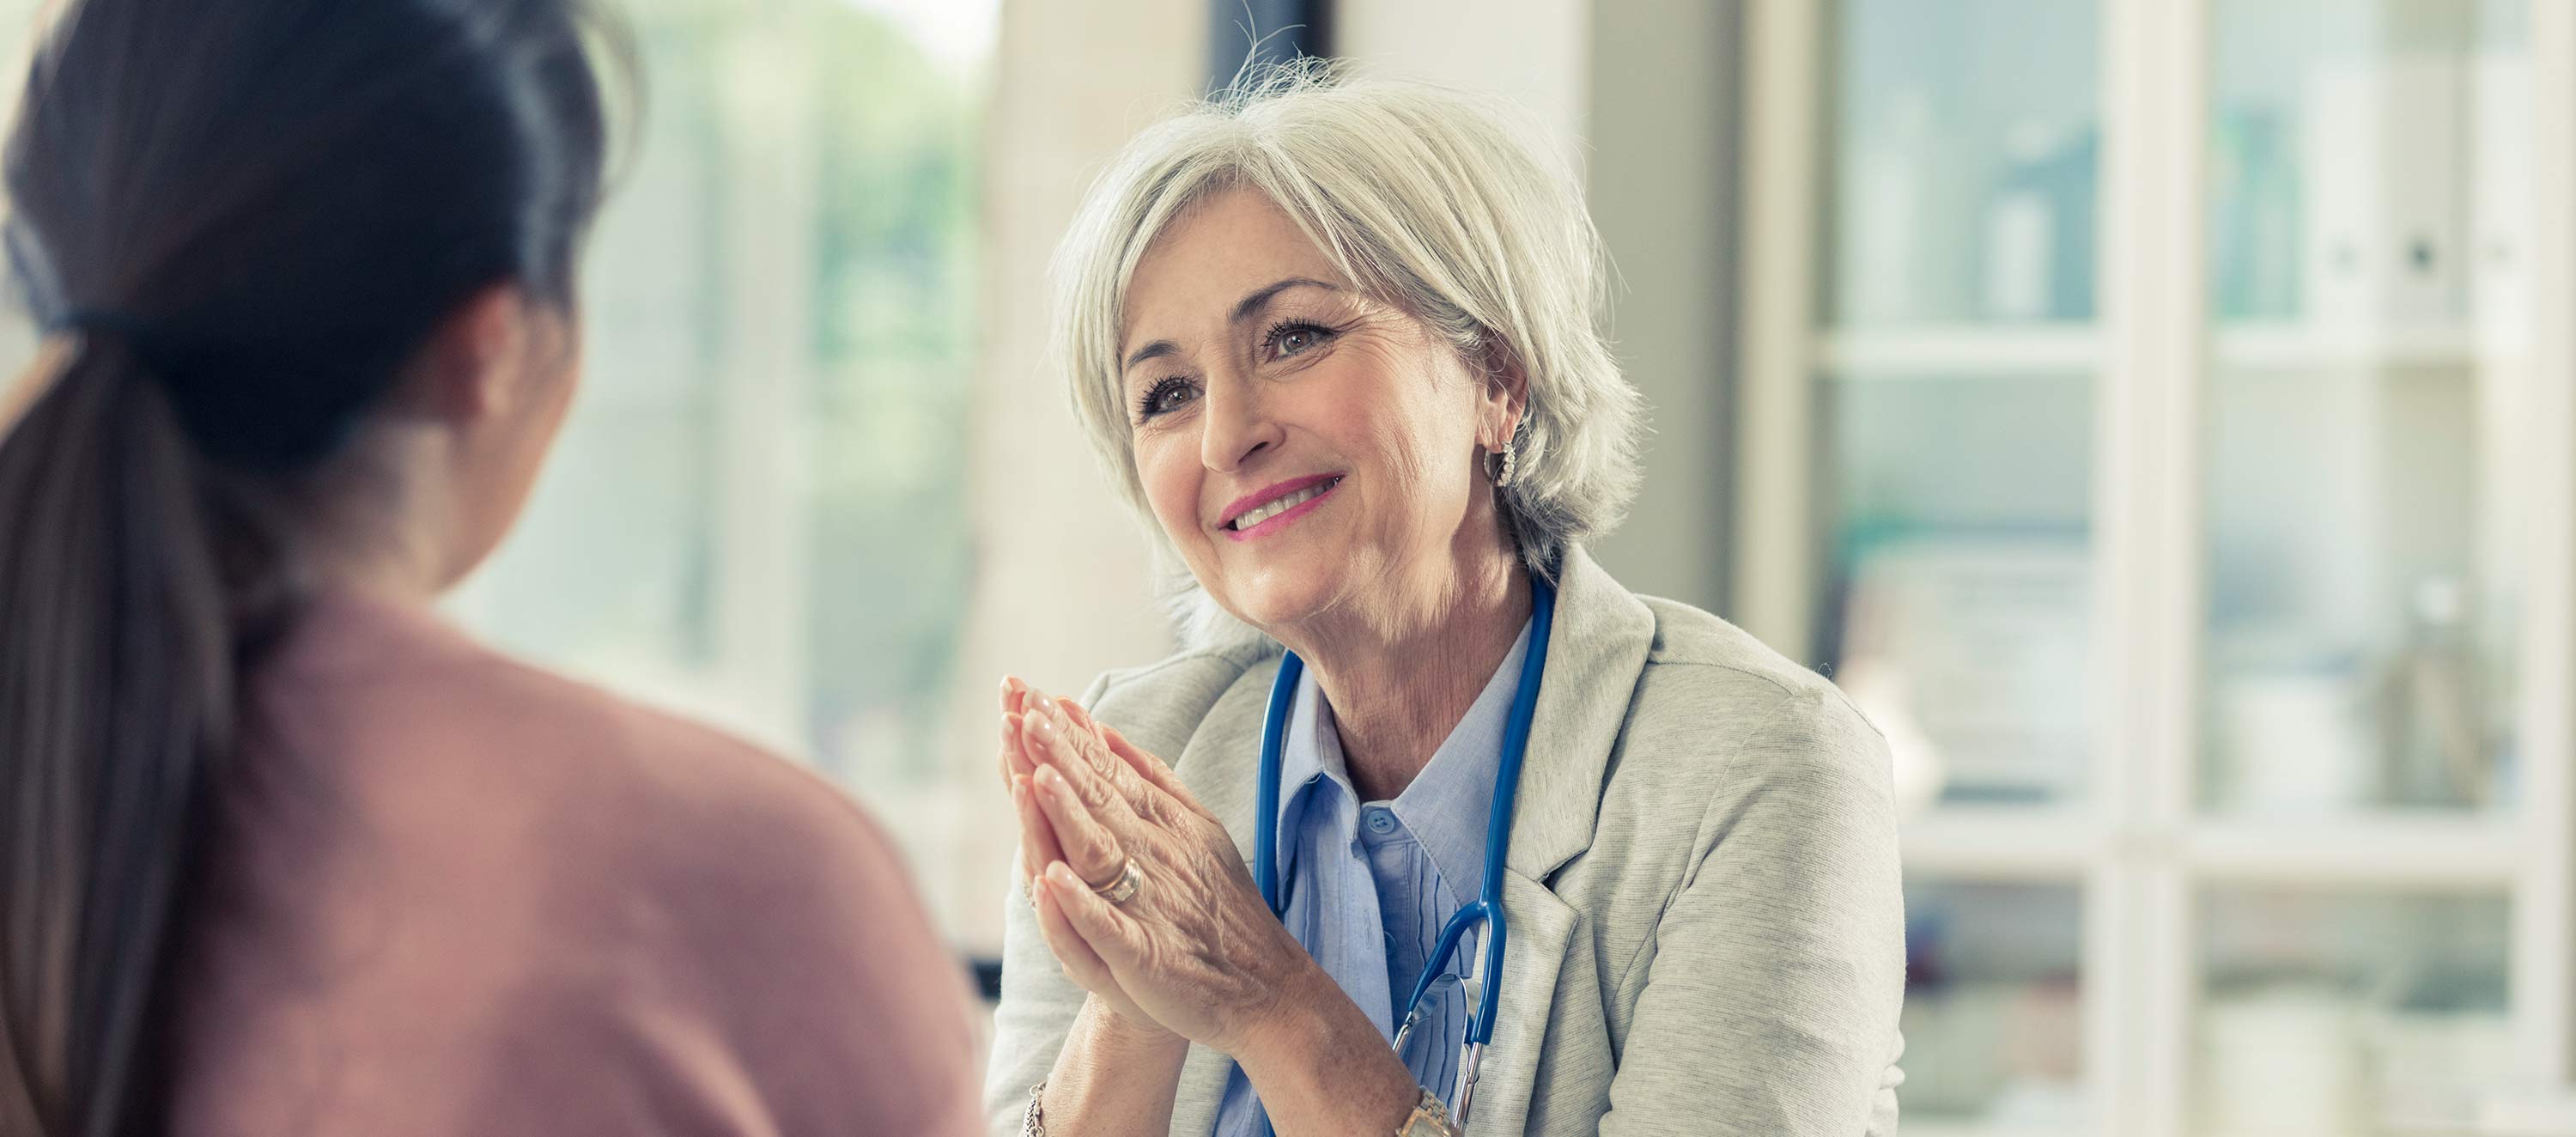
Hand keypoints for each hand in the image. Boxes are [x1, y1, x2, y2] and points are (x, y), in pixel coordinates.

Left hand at [995, 676, 1322, 1057]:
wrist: (1260, 985)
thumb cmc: (1216, 905)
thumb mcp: (1194, 826)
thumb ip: (1150, 777)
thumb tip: (1102, 729)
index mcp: (1158, 823)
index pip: (1104, 770)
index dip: (1067, 734)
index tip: (1033, 694)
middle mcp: (1153, 854)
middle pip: (1097, 798)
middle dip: (1059, 755)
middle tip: (1025, 711)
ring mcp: (1148, 902)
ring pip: (1099, 851)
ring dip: (1067, 813)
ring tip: (1036, 776)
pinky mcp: (1145, 953)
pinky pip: (1108, 925)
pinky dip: (1081, 903)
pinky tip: (1054, 880)